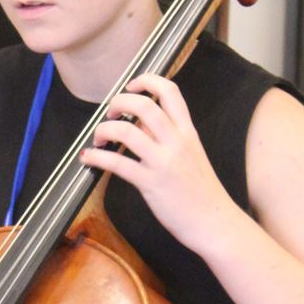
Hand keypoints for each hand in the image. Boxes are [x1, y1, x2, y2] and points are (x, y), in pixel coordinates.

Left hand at [79, 72, 237, 257]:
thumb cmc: (202, 193)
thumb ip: (168, 138)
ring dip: (104, 130)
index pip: (170, 92)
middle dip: (119, 103)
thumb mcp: (192, 155)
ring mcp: (164, 162)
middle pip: (144, 105)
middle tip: (110, 113)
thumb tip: (141, 127)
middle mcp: (176, 142)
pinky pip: (117, 163)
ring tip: (98, 138)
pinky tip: (89, 158)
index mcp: (188, 132)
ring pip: (126, 131)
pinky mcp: (151, 183)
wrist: (215, 222)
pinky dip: (97, 157)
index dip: (147, 81)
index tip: (131, 86)